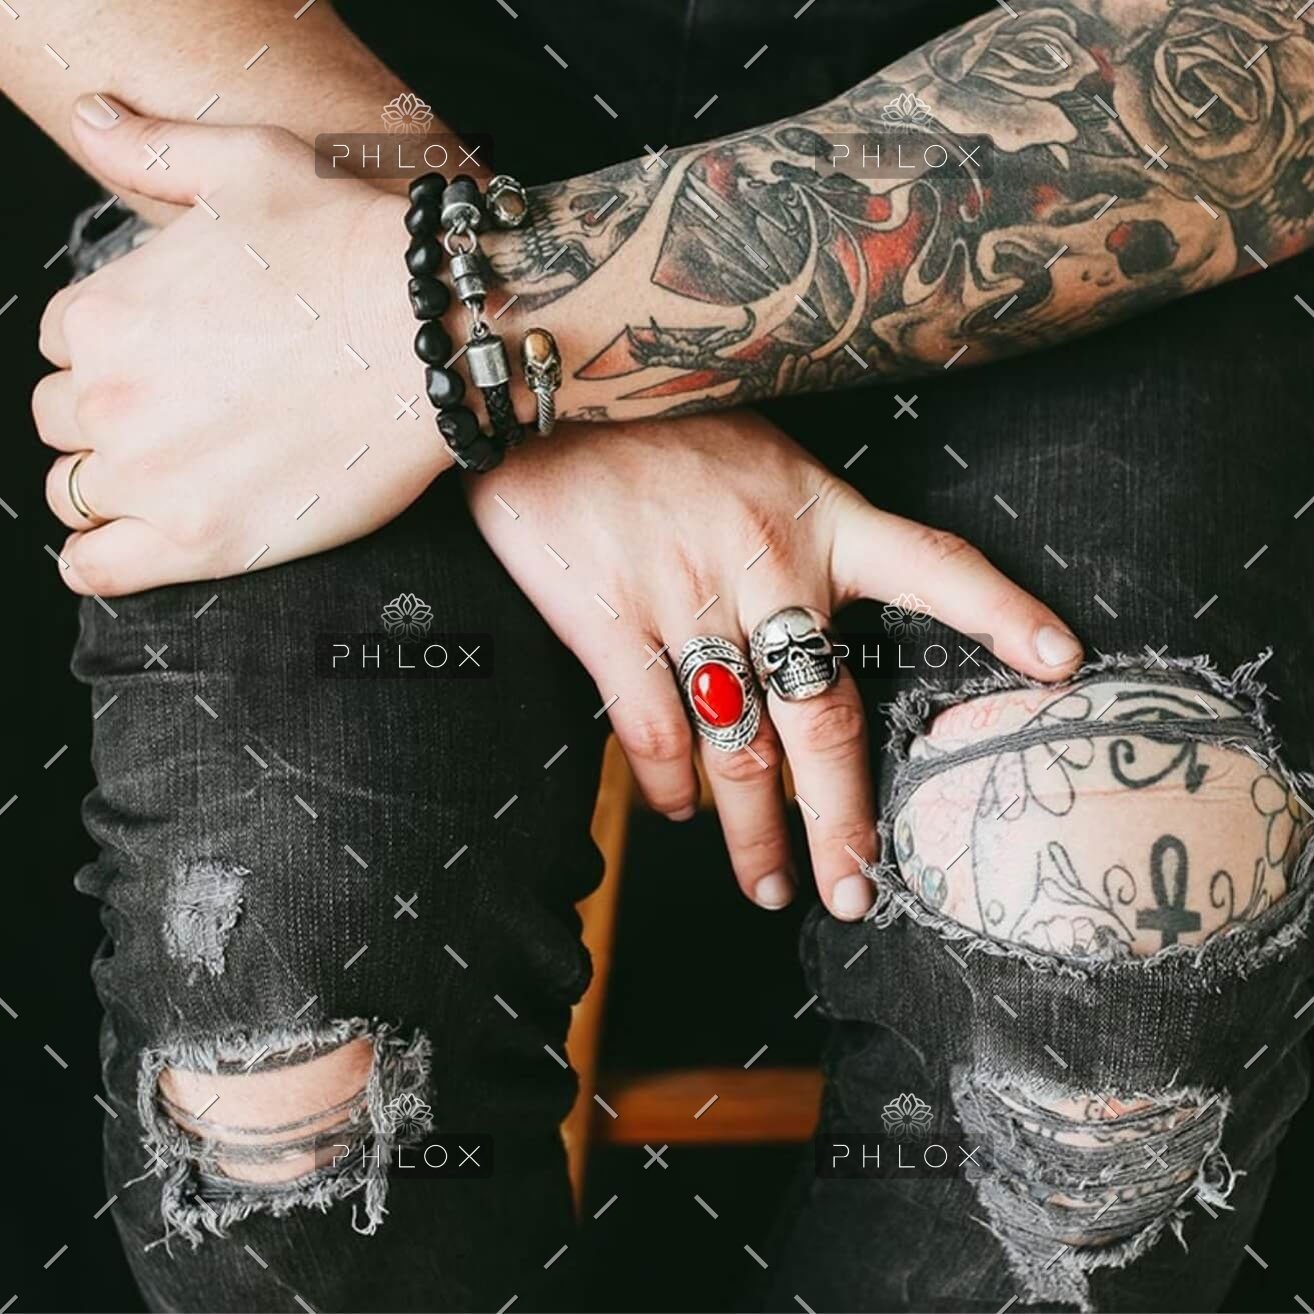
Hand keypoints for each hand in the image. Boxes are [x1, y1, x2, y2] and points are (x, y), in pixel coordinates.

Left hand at [35, 97, 432, 595]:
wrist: (435, 340)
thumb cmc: (352, 249)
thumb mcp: (248, 165)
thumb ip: (154, 147)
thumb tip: (92, 116)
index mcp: (106, 312)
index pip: (68, 343)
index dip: (115, 350)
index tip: (171, 360)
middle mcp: (109, 397)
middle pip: (64, 419)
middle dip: (110, 414)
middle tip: (184, 415)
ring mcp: (152, 477)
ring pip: (74, 492)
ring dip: (108, 484)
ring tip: (172, 476)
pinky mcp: (201, 542)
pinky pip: (98, 567)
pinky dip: (100, 560)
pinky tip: (130, 544)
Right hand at [466, 411, 1084, 920]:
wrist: (539, 384)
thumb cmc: (650, 419)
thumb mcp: (750, 451)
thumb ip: (789, 530)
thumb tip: (798, 629)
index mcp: (816, 514)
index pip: (932, 566)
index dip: (1000, 614)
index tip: (1060, 661)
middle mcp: (764, 562)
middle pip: (826, 717)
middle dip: (842, 820)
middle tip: (854, 891)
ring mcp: (687, 593)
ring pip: (739, 747)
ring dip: (753, 832)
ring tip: (765, 887)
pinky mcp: (610, 617)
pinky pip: (654, 730)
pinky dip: (669, 788)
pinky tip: (677, 811)